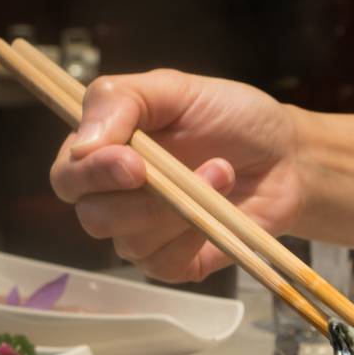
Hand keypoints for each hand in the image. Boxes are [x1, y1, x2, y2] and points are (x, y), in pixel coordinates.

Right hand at [50, 70, 305, 282]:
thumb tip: (83, 144)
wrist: (286, 155)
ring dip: (180, 211)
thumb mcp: (174, 88)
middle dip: (140, 200)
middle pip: (92, 216)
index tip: (133, 163)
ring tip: (222, 172)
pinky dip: (193, 238)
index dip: (92, 174)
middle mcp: (113, 197)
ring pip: (130, 243)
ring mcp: (142, 234)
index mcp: (103, 151)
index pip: (67, 177)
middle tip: (181, 174)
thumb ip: (121, 100)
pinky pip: (163, 266)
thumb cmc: (229, 117)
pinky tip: (220, 211)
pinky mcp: (174, 263)